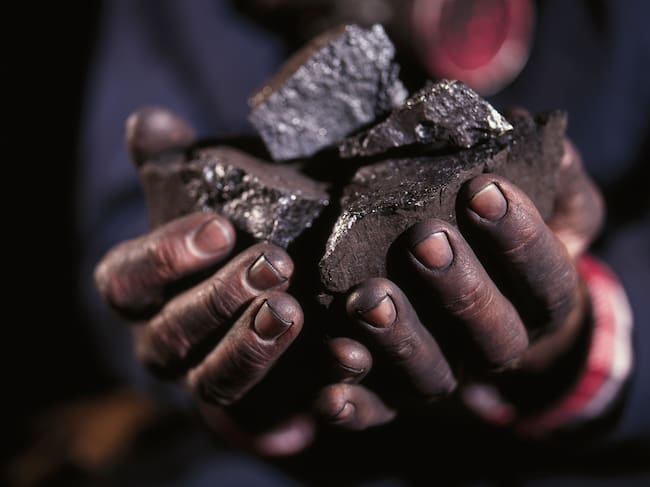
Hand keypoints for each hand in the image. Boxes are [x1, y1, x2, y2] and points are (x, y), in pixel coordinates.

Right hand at [94, 108, 312, 455]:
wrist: (266, 295)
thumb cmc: (230, 240)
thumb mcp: (206, 196)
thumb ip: (177, 165)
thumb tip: (150, 121)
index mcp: (142, 292)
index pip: (127, 279)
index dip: (166, 256)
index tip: (221, 226)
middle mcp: (164, 342)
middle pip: (174, 333)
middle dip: (221, 298)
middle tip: (276, 263)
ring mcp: (205, 379)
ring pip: (214, 381)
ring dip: (252, 348)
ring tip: (294, 312)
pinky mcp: (253, 409)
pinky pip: (271, 411)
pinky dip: (306, 389)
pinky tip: (344, 359)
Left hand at [315, 138, 604, 429]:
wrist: (483, 304)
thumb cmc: (507, 239)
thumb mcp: (545, 205)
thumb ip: (553, 180)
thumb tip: (554, 153)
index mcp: (540, 302)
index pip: (546, 280)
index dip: (520, 239)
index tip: (483, 187)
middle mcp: (496, 347)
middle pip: (493, 335)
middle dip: (460, 287)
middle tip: (425, 239)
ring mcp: (446, 373)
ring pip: (433, 376)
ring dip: (401, 341)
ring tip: (368, 299)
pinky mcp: (396, 393)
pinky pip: (377, 411)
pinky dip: (353, 403)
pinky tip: (327, 385)